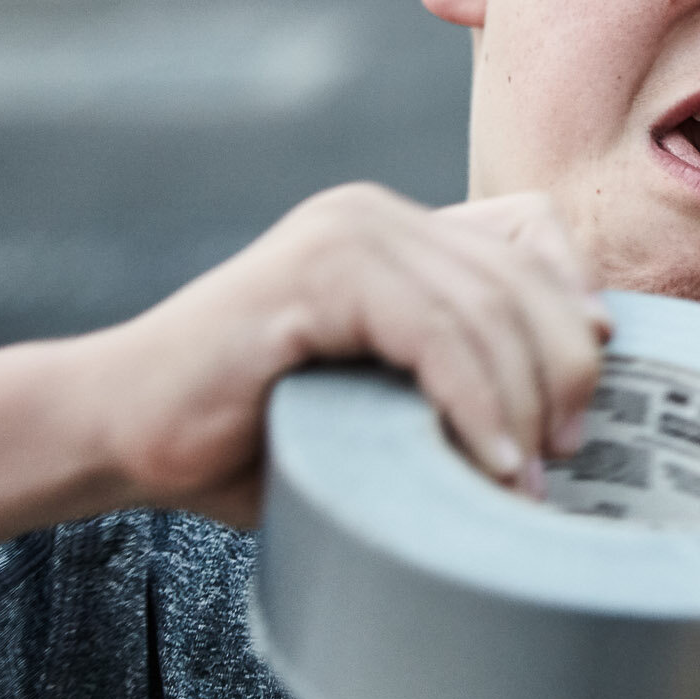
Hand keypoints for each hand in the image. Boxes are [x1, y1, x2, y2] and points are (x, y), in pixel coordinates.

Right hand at [77, 184, 609, 524]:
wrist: (117, 435)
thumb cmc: (249, 435)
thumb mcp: (376, 401)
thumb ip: (452, 386)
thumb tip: (568, 432)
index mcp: (398, 231)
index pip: (535, 233)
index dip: (575, 305)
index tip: (582, 397)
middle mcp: (377, 215)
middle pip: (525, 274)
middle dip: (564, 371)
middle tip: (563, 458)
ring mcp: (346, 234)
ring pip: (489, 308)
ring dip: (523, 404)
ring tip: (524, 483)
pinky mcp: (316, 272)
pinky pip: (434, 332)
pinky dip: (474, 401)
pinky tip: (489, 462)